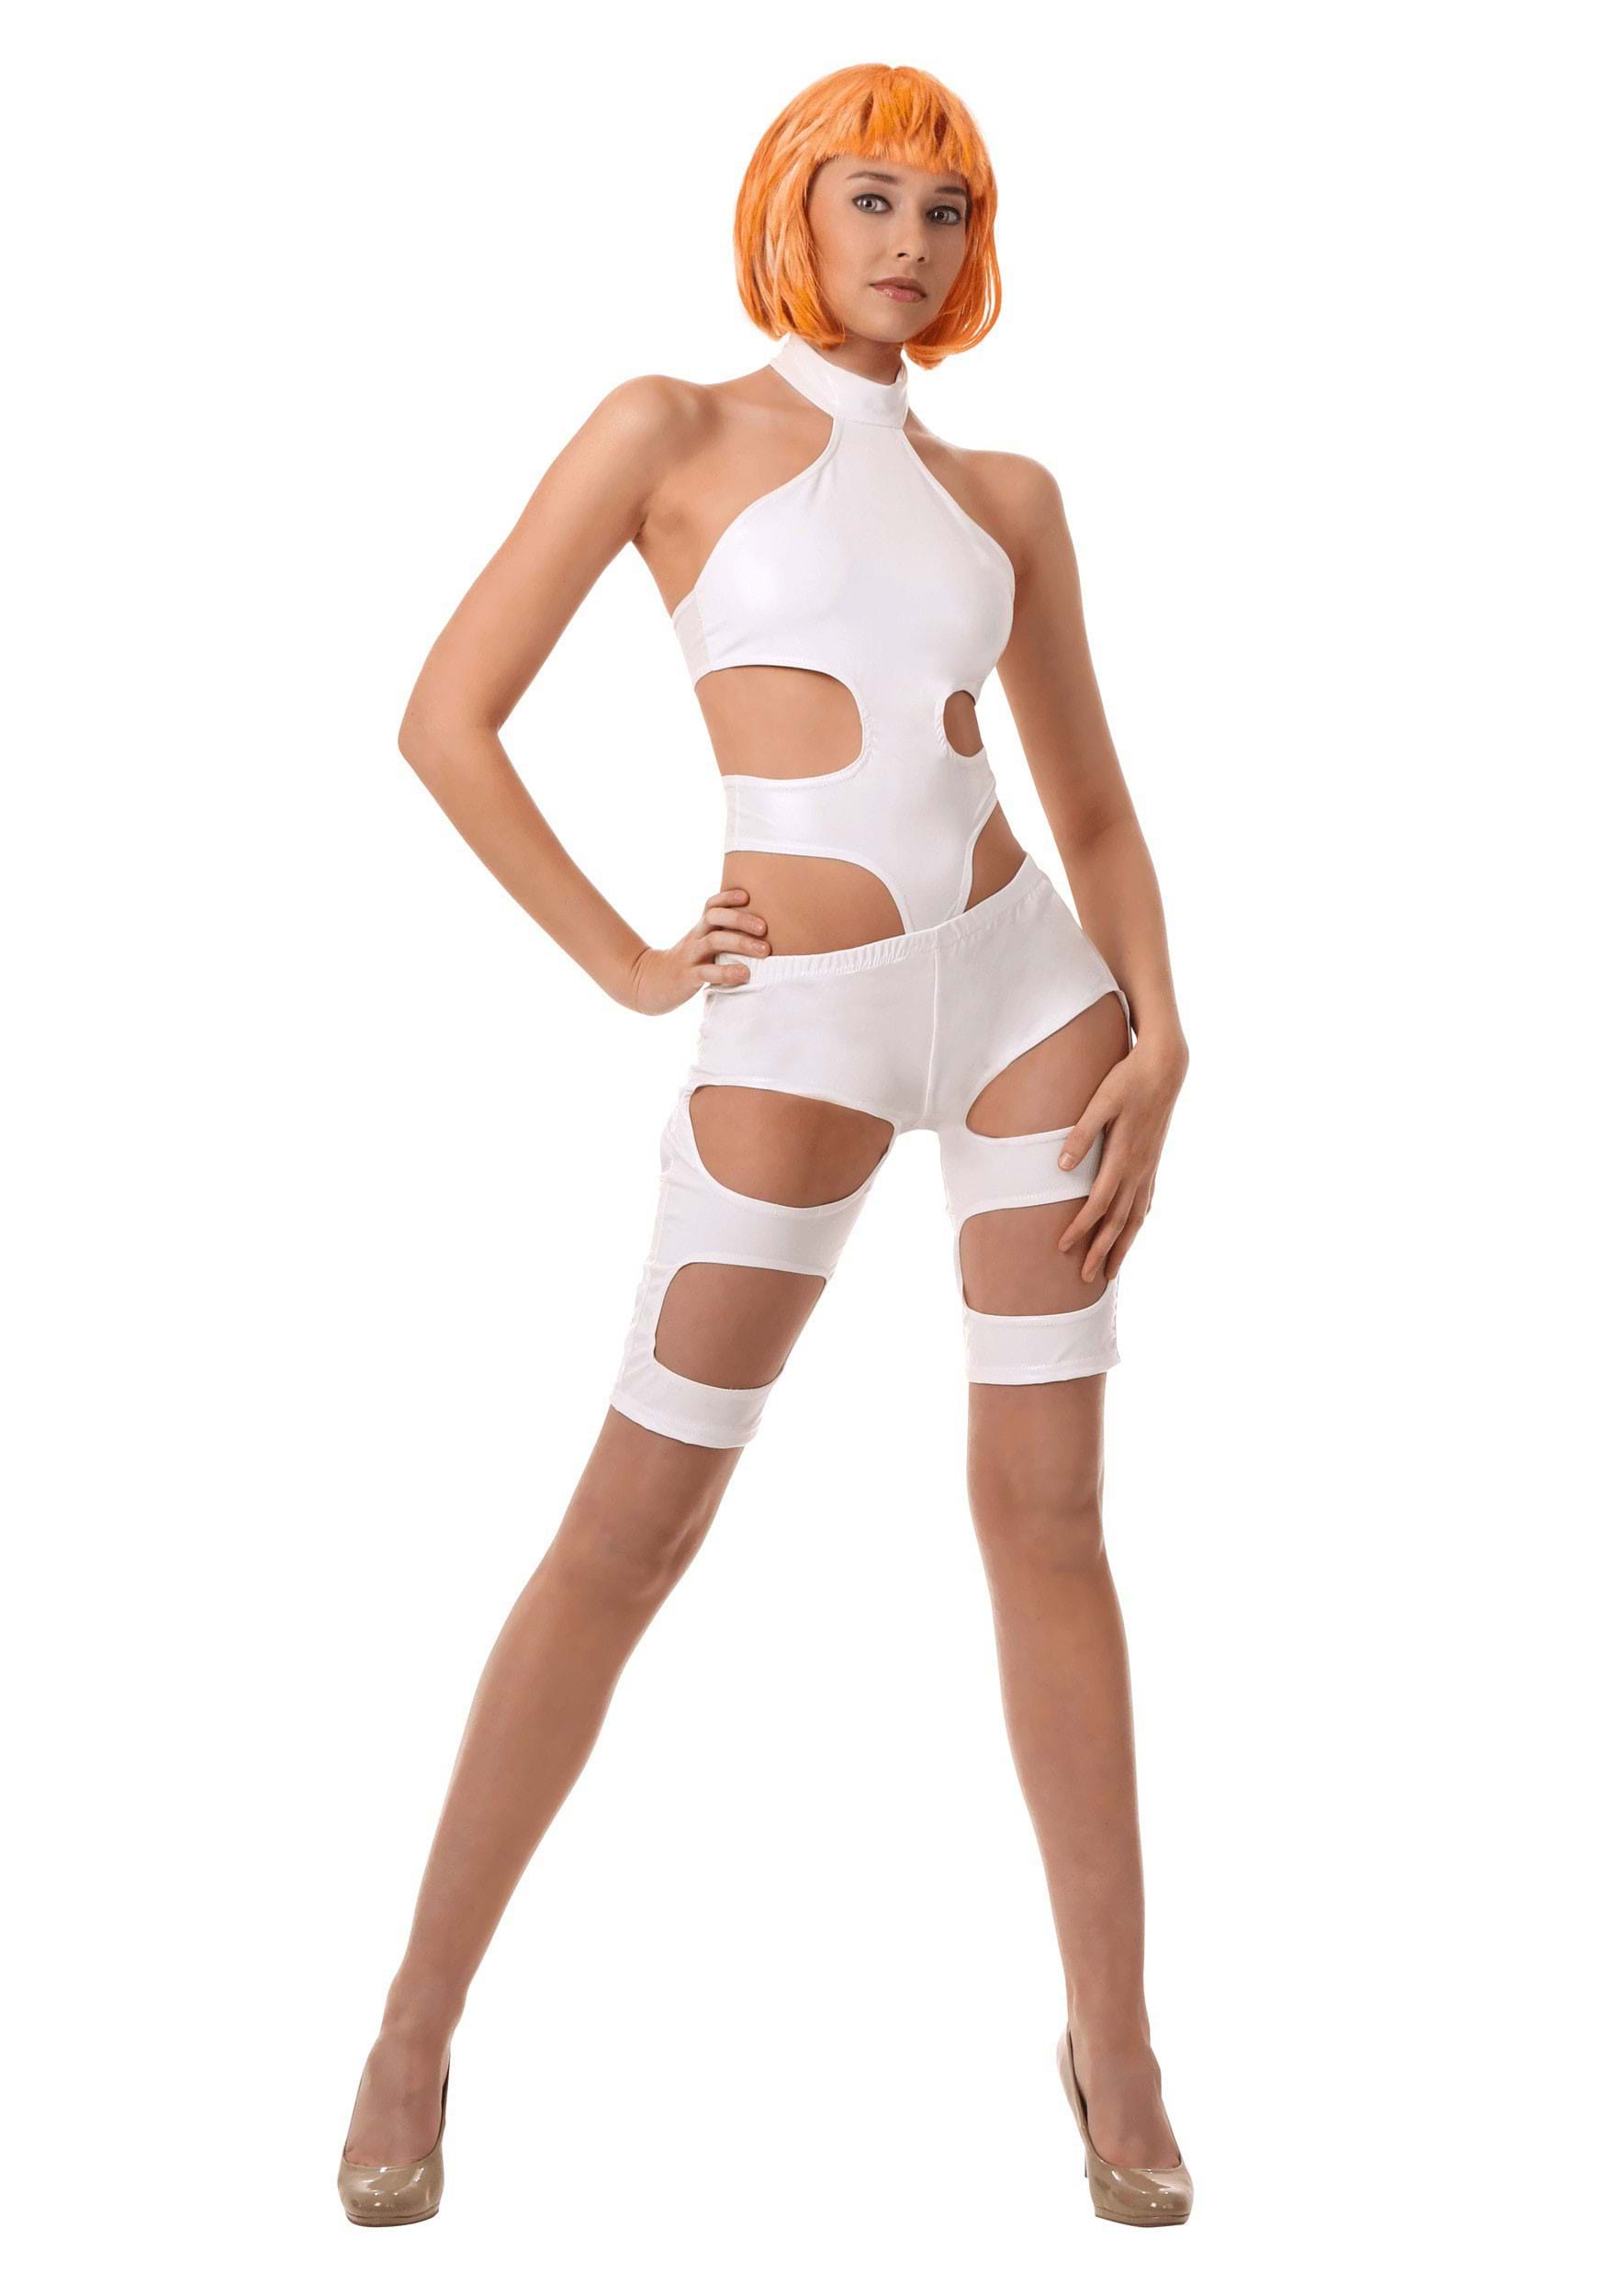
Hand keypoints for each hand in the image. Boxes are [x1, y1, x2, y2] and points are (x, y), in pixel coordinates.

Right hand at [627, 884, 770, 1014]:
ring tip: (764, 951)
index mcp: (699, 929)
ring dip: (741, 943)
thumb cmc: (686, 963)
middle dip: (741, 920)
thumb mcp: (700, 945)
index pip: (711, 905)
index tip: (748, 896)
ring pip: (713, 942)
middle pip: (714, 918)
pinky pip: (707, 972)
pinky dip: (726, 972)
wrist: (650, 983)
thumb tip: (759, 932)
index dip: (728, 897)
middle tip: (764, 928)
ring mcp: (690, 957)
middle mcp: (695, 938)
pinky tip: (744, 973)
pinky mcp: (687, 977)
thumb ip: (722, 936)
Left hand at [1056, 1034, 1187, 1283]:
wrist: (1165, 1067)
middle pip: (1120, 1221)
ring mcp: (1149, 1167)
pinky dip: (1138, 1222)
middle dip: (1102, 1251)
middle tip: (1087, 1280)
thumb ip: (1082, 1133)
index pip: (1100, 1203)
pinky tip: (1134, 1230)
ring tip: (1111, 1271)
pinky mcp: (1154, 1161)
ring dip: (1122, 1246)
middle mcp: (1139, 1169)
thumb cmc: (1128, 1080)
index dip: (1081, 1227)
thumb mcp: (1101, 1101)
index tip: (1063, 1247)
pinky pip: (1146, 1202)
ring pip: (1136, 1217)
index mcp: (1124, 1157)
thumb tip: (1063, 1167)